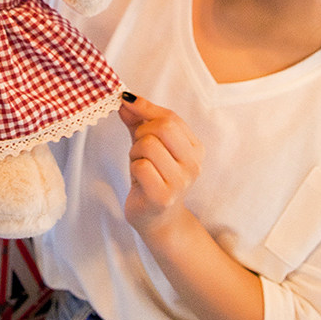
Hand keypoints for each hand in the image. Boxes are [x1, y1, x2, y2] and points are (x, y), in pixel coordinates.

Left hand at [118, 93, 203, 236]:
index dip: (146, 107)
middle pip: (162, 127)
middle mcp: (193, 164)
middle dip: (141, 131)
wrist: (157, 219)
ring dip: (135, 152)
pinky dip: (133, 168)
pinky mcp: (163, 196)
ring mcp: (180, 181)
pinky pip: (141, 166)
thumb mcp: (148, 146)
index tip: (126, 101)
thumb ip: (139, 122)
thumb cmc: (153, 178)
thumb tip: (125, 100)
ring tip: (139, 165)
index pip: (171, 117)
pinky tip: (139, 180)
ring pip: (148, 145)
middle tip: (138, 146)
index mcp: (195, 148)